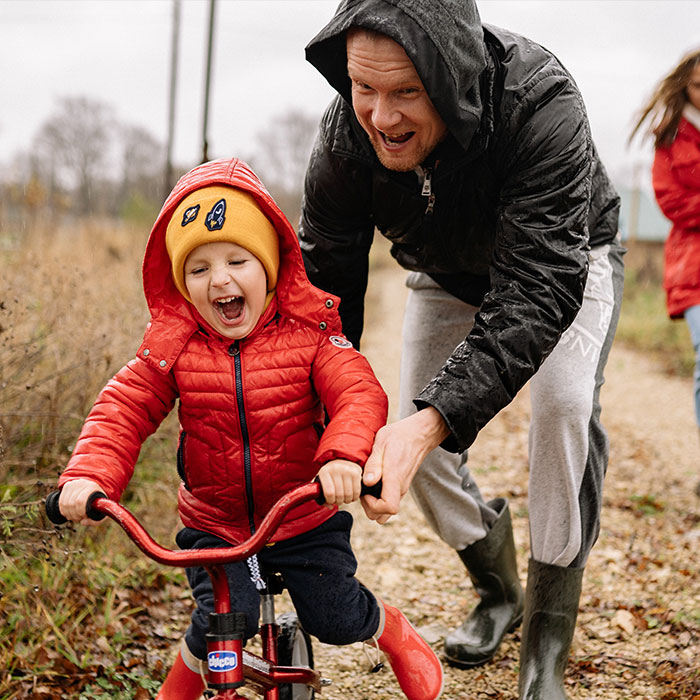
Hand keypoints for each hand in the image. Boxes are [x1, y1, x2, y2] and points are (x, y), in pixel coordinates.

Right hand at [58, 478, 105, 525]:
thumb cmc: (99, 503)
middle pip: (71, 503)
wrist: (95, 490)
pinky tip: (69, 513)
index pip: (80, 501)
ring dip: (68, 514)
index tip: (84, 516)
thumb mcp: (102, 512)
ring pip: (64, 503)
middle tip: (79, 518)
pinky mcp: (67, 486)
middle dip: (74, 515)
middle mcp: (82, 483)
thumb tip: (82, 522)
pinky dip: (63, 511)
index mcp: (92, 487)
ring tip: (74, 517)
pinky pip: (61, 502)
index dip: (80, 512)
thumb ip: (96, 521)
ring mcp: (73, 483)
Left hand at [317, 460, 362, 506]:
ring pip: (348, 494)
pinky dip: (354, 497)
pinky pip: (357, 491)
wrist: (341, 460)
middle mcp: (335, 469)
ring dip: (347, 500)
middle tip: (338, 500)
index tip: (331, 500)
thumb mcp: (321, 482)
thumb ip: (321, 496)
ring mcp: (347, 470)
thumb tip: (330, 506)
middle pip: (339, 495)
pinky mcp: (356, 472)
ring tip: (345, 498)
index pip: (329, 493)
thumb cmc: (330, 475)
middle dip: (339, 501)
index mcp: (324, 472)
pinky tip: (351, 495)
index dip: (330, 501)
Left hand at [361, 407, 449, 523]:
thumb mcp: (381, 443)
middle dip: (370, 508)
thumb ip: (374, 464)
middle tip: (363, 490)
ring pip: (388, 511)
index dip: (373, 505)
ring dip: (375, 505)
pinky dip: (380, 499)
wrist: (418, 434)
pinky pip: (391, 501)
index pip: (389, 507)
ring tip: (368, 487)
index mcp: (395, 477)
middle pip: (385, 514)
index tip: (365, 492)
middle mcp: (401, 487)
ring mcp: (402, 488)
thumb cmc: (399, 436)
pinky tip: (374, 483)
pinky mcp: (402, 486)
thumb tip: (368, 482)